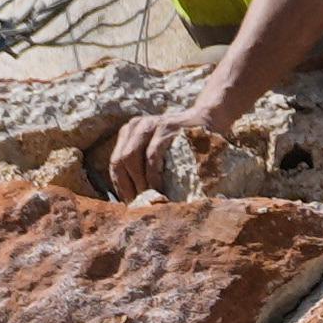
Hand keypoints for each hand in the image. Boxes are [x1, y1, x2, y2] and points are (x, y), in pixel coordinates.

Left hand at [104, 110, 223, 199]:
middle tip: (137, 204)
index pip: (115, 163)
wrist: (207, 119)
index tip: (128, 203)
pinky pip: (152, 156)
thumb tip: (134, 198)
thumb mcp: (156, 148)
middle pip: (119, 160)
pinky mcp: (165, 128)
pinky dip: (152, 175)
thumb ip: (142, 164)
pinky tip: (158, 187)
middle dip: (127, 185)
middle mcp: (136, 126)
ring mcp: (150, 124)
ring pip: (131, 157)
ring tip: (146, 198)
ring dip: (138, 182)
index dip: (119, 185)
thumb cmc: (180, 142)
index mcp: (129, 132)